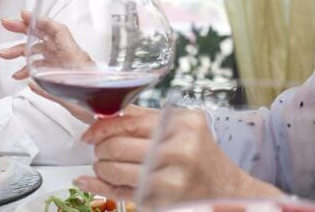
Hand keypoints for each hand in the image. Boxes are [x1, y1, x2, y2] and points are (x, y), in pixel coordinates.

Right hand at [0, 10, 97, 122]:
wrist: (109, 109)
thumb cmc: (96, 101)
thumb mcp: (70, 97)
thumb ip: (50, 89)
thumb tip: (33, 83)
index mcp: (74, 57)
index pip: (57, 31)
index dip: (40, 21)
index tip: (25, 16)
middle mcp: (70, 57)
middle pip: (46, 37)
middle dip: (25, 30)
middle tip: (8, 25)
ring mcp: (67, 64)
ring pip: (42, 51)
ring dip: (23, 51)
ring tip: (6, 55)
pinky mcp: (65, 73)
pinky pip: (45, 64)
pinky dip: (31, 67)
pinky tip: (21, 74)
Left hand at [76, 108, 282, 204]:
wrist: (227, 191)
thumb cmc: (201, 155)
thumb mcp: (182, 125)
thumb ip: (147, 117)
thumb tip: (107, 113)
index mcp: (181, 125)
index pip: (129, 122)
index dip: (102, 127)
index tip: (90, 132)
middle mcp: (178, 150)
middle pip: (117, 146)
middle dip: (100, 148)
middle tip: (99, 150)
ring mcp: (170, 178)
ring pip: (114, 170)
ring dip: (101, 168)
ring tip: (104, 166)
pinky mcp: (162, 201)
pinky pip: (120, 193)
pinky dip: (98, 188)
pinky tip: (88, 182)